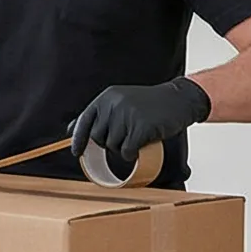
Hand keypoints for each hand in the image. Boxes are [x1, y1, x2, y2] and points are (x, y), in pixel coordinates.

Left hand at [70, 78, 212, 164]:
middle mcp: (114, 104)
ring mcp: (127, 115)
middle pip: (98, 137)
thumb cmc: (149, 104)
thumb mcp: (120, 101)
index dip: (78, 139)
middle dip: (109, 143)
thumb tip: (72, 129)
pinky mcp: (140, 128)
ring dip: (123, 148)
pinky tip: (141, 145)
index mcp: (107, 97)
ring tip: (137, 136)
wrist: (178, 100)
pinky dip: (132, 154)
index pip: (85, 120)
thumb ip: (99, 114)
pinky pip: (126, 151)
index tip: (77, 153)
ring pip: (113, 146)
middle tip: (126, 136)